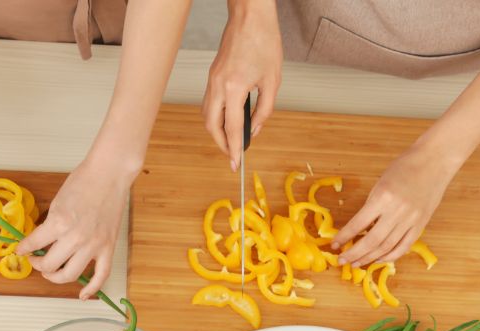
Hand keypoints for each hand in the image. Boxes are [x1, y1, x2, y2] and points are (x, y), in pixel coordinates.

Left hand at [16, 158, 129, 297]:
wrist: (109, 174)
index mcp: (59, 223)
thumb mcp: (58, 201)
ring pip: (70, 275)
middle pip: (50, 265)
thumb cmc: (84, 181)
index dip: (23, 249)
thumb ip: (51, 223)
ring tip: (51, 272)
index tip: (21, 251)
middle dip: (38, 265)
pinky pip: (100, 276)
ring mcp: (93, 245)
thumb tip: (42, 240)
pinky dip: (92, 289)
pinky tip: (82, 295)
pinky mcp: (108, 248)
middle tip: (35, 261)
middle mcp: (75, 238)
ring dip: (56, 277)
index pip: (33, 244)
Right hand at [202, 0, 282, 167]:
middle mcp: (218, 86)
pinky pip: (209, 103)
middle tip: (232, 154)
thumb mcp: (273, 80)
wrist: (250, 16)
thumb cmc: (264, 41)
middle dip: (220, 143)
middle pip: (211, 125)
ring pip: (207, 115)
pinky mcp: (213, 75)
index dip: (234, 148)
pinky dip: (216, 117)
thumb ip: (265, 109)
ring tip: (231, 140)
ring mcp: (212, 80)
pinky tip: (228, 120)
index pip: (231, 127)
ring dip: (216, 131)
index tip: (235, 163)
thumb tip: (256, 128)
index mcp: (234, 88)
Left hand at [333, 143, 460, 265]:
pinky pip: (404, 247)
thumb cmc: (405, 167)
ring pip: (387, 247)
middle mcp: (397, 211)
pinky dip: (390, 256)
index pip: (358, 224)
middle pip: (372, 241)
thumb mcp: (381, 183)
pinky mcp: (421, 225)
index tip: (334, 244)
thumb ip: (372, 206)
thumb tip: (361, 230)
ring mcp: (411, 220)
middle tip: (342, 261)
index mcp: (383, 197)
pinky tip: (378, 259)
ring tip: (356, 263)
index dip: (344, 237)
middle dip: (354, 253)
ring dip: (369, 258)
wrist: (435, 161)